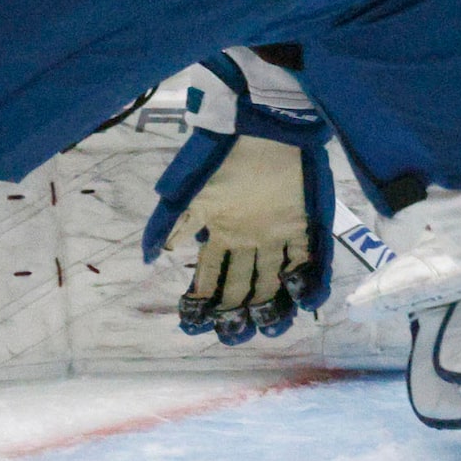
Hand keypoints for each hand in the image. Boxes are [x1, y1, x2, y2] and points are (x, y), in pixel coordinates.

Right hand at [143, 51, 332, 340]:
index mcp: (222, 233)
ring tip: (269, 325)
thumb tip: (152, 257)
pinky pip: (308, 260)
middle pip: (243, 287)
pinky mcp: (304, 225)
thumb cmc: (224, 156)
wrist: (263, 127)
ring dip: (273, 306)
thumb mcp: (192, 190)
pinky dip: (307, 281)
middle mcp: (249, 240)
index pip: (209, 277)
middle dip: (237, 314)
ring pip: (275, 281)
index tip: (193, 324)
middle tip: (233, 334)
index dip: (201, 303)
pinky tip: (302, 298)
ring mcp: (277, 235)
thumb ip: (172, 223)